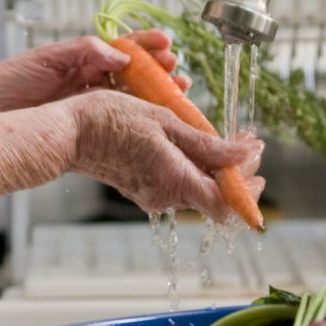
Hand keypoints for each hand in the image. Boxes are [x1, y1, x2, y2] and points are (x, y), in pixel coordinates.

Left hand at [0, 30, 186, 117]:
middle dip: (159, 71)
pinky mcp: (83, 127)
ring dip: (156, 95)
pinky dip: (138, 120)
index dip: (146, 46)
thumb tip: (119, 54)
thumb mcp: (44, 59)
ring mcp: (88, 105)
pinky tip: (154, 121)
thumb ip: (82, 52)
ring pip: (131, 99)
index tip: (166, 44)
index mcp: (80, 59)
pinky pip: (116, 122)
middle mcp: (88, 81)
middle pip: (134, 74)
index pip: (122, 48)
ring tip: (177, 92)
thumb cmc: (4, 82)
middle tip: (178, 73)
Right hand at [65, 89, 264, 221]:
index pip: (226, 204)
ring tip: (221, 137)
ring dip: (214, 165)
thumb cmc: (110, 120)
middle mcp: (165, 196)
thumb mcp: (164, 122)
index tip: (256, 158)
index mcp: (175, 181)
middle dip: (236, 170)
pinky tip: (191, 141)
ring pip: (196, 186)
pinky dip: (192, 164)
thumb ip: (206, 145)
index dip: (248, 188)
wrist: (68, 132)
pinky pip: (177, 180)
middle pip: (214, 195)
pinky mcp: (141, 187)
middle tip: (245, 142)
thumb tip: (243, 156)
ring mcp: (152, 194)